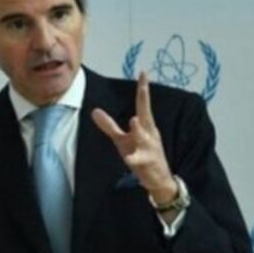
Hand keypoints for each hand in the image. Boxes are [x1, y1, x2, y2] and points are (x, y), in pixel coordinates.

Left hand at [91, 72, 176, 203]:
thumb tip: (94, 111)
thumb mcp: (123, 140)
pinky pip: (138, 160)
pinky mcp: (145, 162)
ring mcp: (148, 148)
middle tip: (143, 86)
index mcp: (146, 126)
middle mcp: (149, 133)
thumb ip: (109, 126)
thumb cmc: (142, 155)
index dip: (143, 88)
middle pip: (146, 114)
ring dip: (139, 129)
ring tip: (133, 120)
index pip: (143, 104)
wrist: (159, 179)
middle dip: (145, 100)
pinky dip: (133, 158)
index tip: (143, 72)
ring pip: (143, 136)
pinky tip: (128, 158)